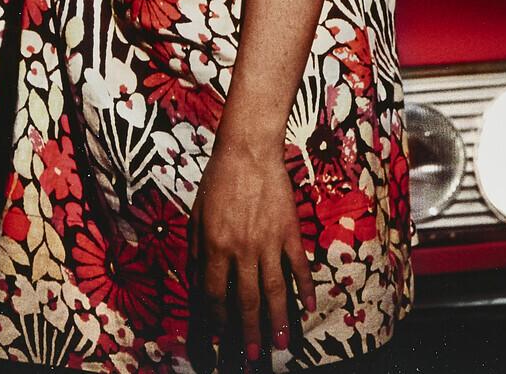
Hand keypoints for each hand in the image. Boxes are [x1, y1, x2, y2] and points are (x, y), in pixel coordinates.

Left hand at [192, 142, 310, 370]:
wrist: (248, 151)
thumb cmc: (217, 181)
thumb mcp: (196, 215)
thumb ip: (196, 249)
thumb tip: (194, 279)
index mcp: (215, 246)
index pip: (214, 292)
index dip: (217, 317)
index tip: (221, 335)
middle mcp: (242, 250)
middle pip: (246, 299)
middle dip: (249, 330)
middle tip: (254, 354)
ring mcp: (268, 242)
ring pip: (275, 289)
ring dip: (279, 319)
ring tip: (282, 343)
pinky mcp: (290, 232)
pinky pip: (299, 265)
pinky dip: (306, 287)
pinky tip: (311, 306)